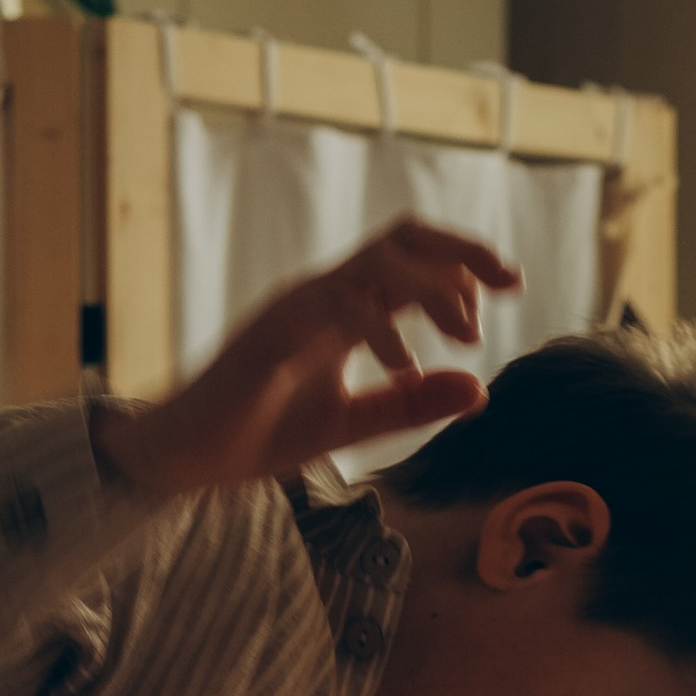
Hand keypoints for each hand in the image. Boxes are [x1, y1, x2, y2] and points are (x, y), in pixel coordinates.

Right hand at [89, 217, 521, 497]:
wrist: (186, 456)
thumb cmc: (259, 433)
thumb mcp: (352, 423)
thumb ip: (412, 406)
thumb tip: (479, 388)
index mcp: (342, 307)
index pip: (410, 257)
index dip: (463, 261)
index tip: (510, 286)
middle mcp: (322, 295)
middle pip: (400, 239)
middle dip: (461, 251)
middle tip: (507, 283)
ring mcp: (295, 310)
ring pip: (376, 266)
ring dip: (432, 291)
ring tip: (467, 335)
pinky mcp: (273, 337)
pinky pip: (335, 312)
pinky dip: (381, 332)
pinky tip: (405, 367)